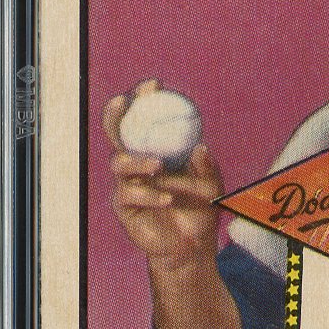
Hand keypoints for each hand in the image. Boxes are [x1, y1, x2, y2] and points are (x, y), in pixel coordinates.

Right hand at [103, 79, 222, 271]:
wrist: (192, 244)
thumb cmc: (201, 208)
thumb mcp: (212, 185)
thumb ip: (206, 166)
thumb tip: (200, 147)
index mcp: (158, 150)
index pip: (147, 121)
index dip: (144, 101)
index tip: (153, 84)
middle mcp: (138, 162)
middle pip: (118, 134)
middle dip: (117, 115)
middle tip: (125, 102)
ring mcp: (129, 183)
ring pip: (118, 163)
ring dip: (136, 159)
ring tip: (157, 164)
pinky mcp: (125, 206)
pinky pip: (129, 194)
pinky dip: (149, 194)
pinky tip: (167, 198)